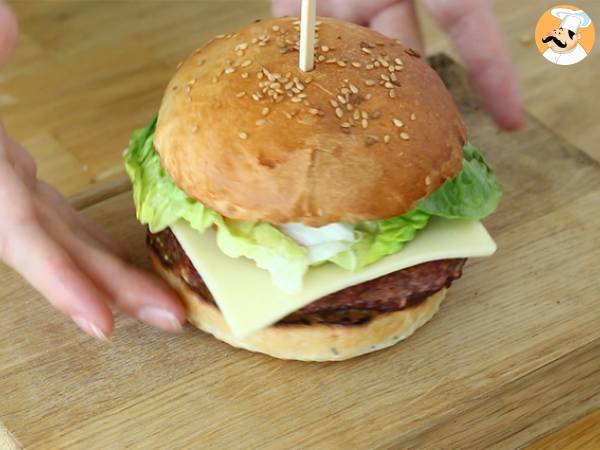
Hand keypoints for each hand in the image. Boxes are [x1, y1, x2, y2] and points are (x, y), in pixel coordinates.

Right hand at [0, 2, 185, 339]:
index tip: (102, 322)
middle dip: (116, 291)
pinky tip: (126, 262)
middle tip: (171, 317)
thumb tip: (4, 21)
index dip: (61, 282)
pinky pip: (63, 225)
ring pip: (68, 244)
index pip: (23, 236)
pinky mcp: (18, 185)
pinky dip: (96, 246)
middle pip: (63, 253)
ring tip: (164, 301)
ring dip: (115, 275)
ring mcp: (8, 195)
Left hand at [272, 0, 523, 129]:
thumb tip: (421, 43)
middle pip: (404, 55)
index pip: (466, 26)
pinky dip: (293, 62)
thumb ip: (441, 1)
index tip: (509, 120)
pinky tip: (296, 98)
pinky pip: (294, 35)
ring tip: (350, 139)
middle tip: (414, 148)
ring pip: (350, 57)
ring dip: (348, 93)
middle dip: (411, 99)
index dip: (490, 72)